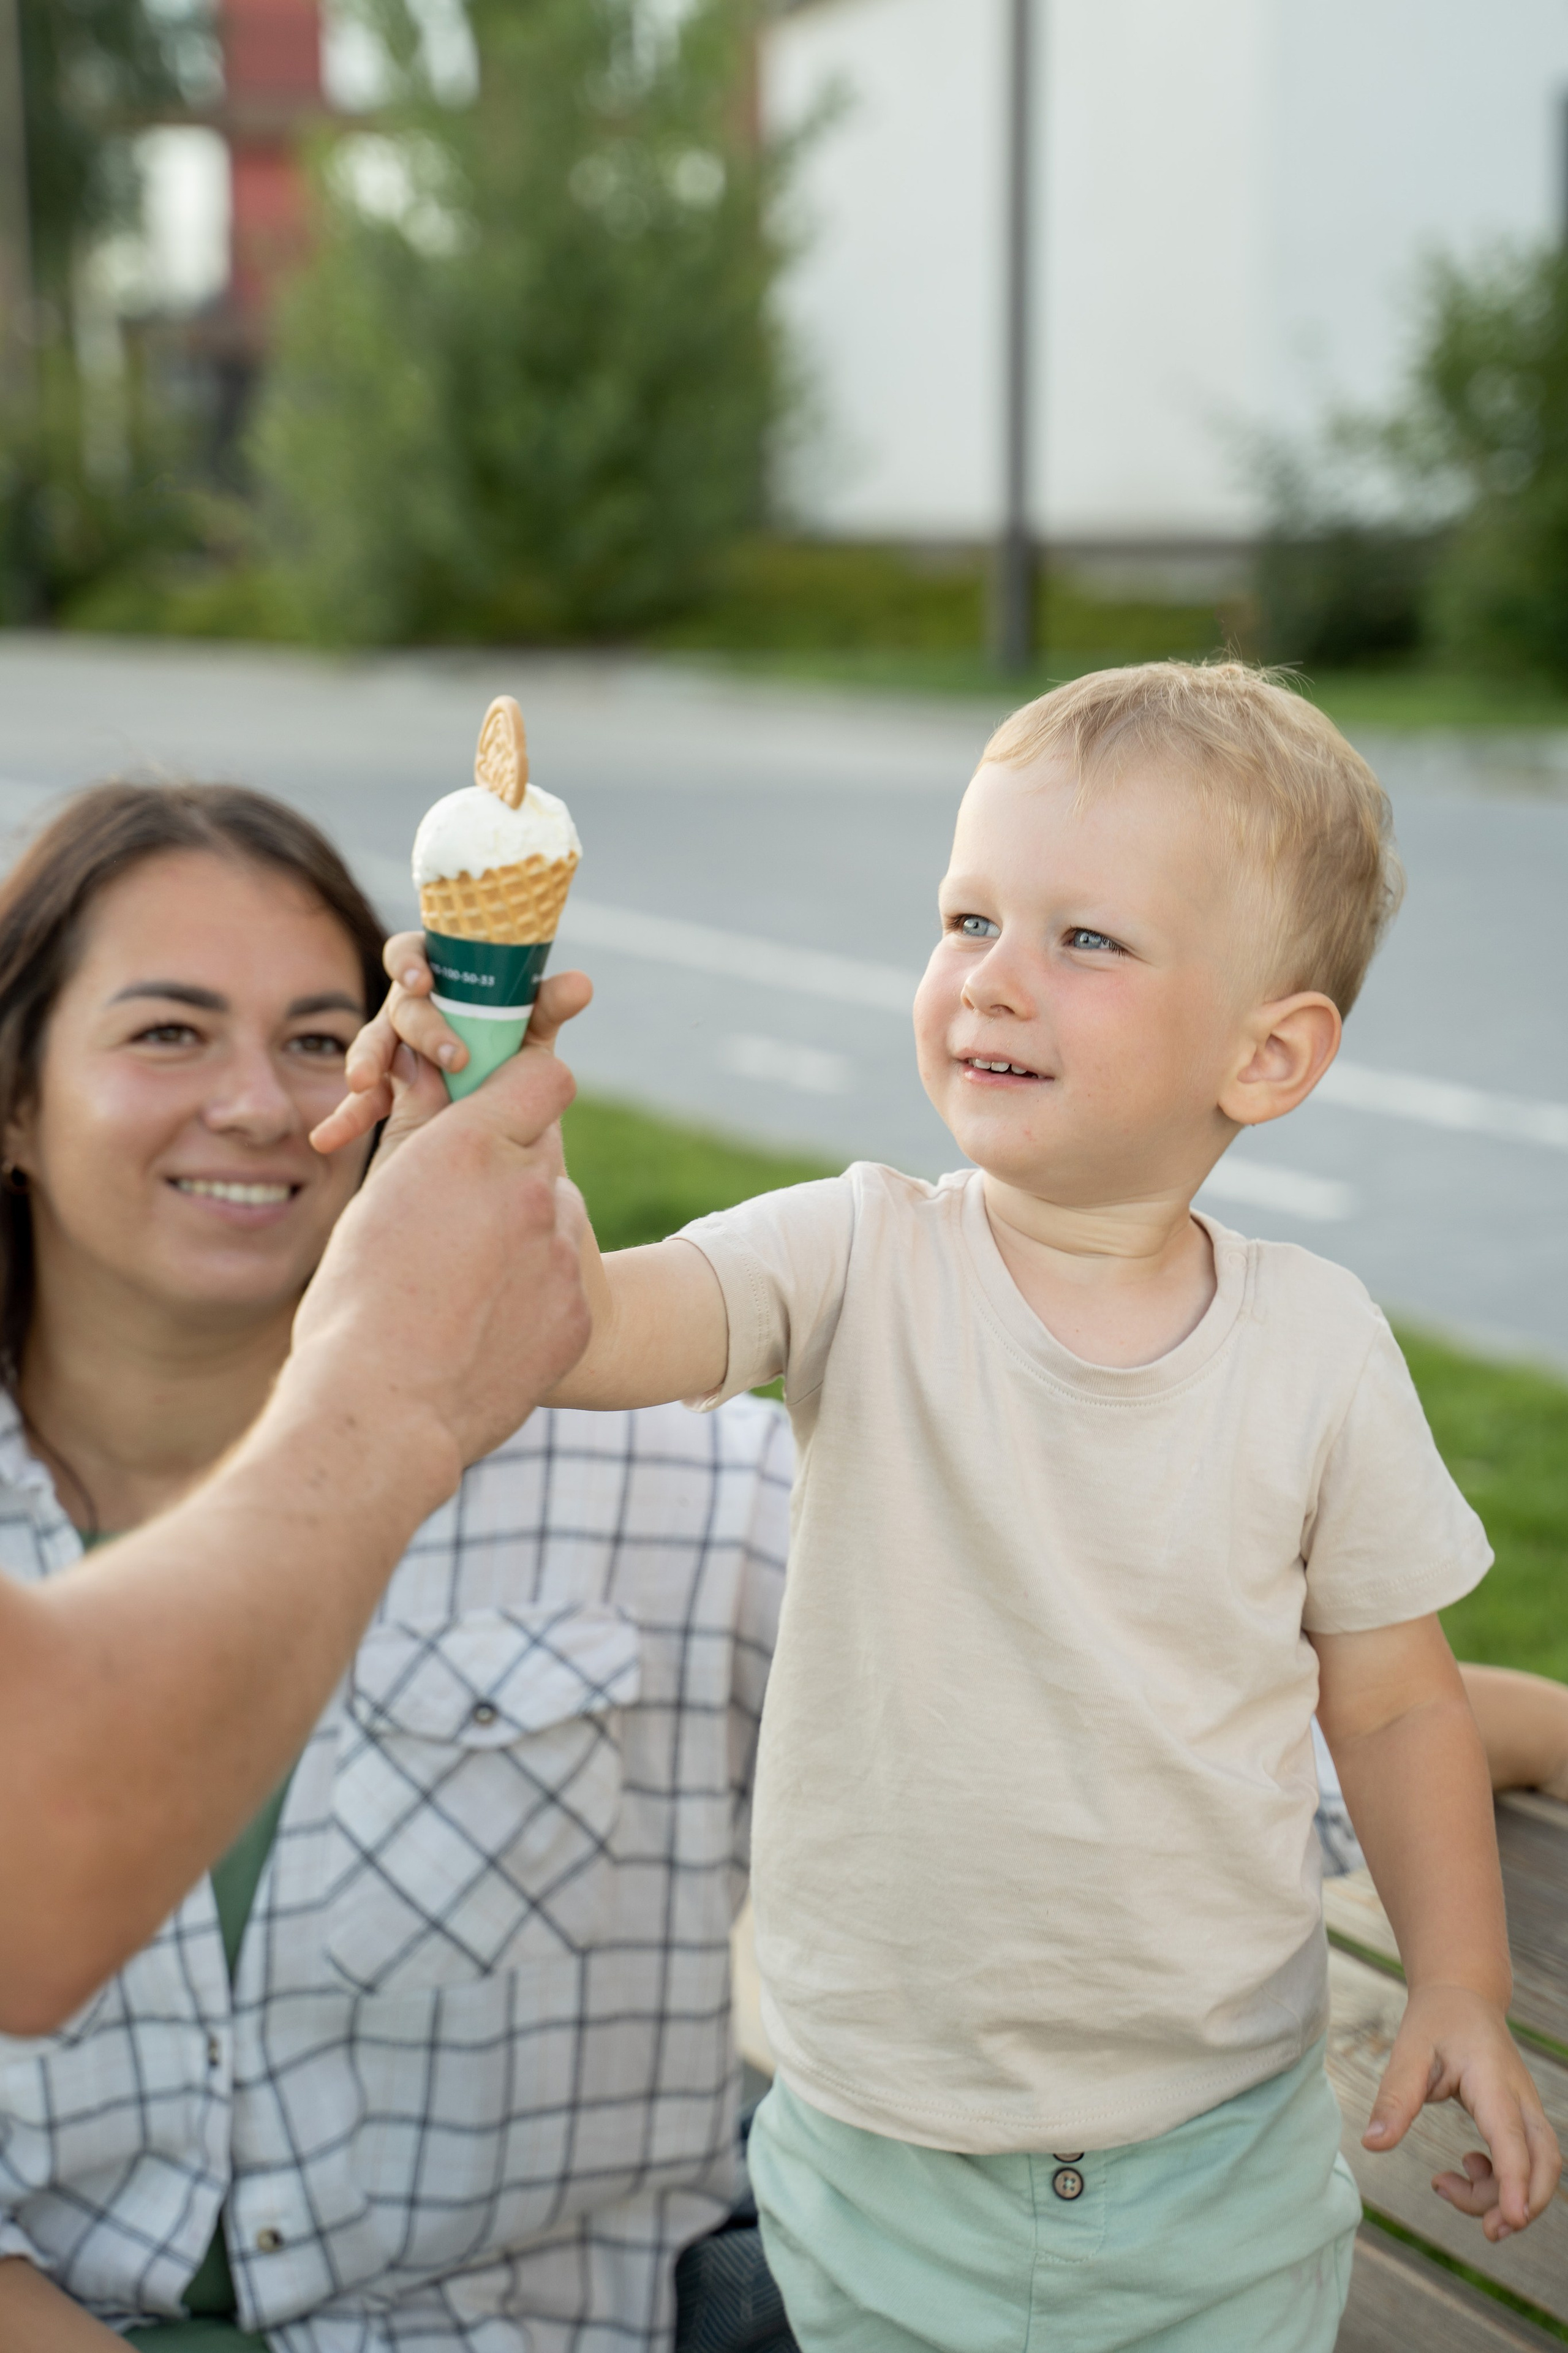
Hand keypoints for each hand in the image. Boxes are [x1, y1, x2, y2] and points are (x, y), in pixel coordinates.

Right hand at [291, 1042, 590, 1472]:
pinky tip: (483, 1330)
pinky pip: (560, 1284)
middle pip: (543, 1156)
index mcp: (470, 1148)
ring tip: (463, 1288)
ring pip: (556, 1221)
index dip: (525, 1092)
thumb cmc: (355, 1304)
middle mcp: (529, 1188)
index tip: (502, 1113)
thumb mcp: (377, 1200)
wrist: (382, 1414)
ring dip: (523, 1237)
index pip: (544, 1078)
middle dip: (510, 1175)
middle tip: (461, 1220)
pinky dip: (532, 1297)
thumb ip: (420, 1131)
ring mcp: (561, 1254)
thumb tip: (429, 1071)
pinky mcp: (578, 1313)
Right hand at [309, 932, 590, 1155]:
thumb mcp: (527, 1029)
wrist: (499, 1104)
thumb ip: (545, 1006)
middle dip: (424, 1030)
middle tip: (454, 1059)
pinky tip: (328, 1140)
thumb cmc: (509, 1047)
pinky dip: (345, 1118)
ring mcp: (393, 1051)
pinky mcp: (383, 1091)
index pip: (411, 956)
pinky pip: (361, 1103)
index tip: (423, 983)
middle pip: (401, 1008)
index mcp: (439, 980)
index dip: (412, 964)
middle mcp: (409, 1009)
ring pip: (373, 1050)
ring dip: (368, 1063)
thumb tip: (582, 984)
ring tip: (363, 1084)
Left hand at [1362, 1982, 1560, 2240]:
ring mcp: (1528, 2110)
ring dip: (1508, 2195)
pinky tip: (1467, 2169)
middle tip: (1488, 2231)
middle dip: (1523, 2204)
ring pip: (1541, 2168)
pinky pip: (1529, 2161)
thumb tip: (1372, 2144)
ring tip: (1447, 2186)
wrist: (1464, 1996)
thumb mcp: (1409, 2052)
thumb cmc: (1435, 2023)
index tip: (1511, 2221)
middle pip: (1545, 2164)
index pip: (1512, 2140)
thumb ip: (1395, 2099)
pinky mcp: (1524, 2120)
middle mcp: (1521, 2100)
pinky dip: (1504, 2180)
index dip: (1514, 2182)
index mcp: (1493, 2082)